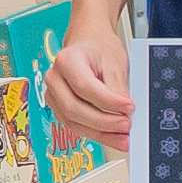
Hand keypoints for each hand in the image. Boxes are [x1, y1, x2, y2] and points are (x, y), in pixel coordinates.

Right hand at [45, 26, 130, 146]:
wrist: (88, 43)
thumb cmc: (100, 49)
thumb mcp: (115, 62)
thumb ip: (118, 88)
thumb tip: (124, 114)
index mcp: (67, 61)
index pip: (85, 87)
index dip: (108, 101)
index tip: (129, 107)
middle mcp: (54, 79)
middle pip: (74, 108)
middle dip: (103, 122)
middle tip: (127, 126)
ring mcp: (53, 95)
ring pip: (73, 121)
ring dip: (100, 133)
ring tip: (123, 139)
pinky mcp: (59, 107)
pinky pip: (75, 125)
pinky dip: (95, 134)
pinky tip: (112, 138)